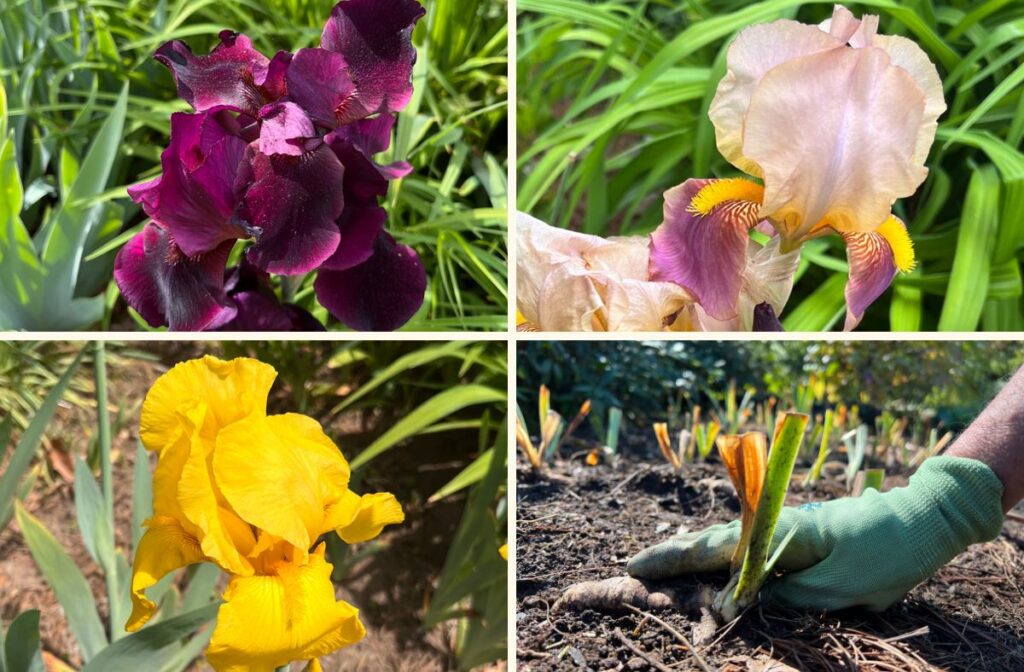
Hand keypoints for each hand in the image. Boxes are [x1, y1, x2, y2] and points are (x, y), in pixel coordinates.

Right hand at [627, 456, 1004, 610]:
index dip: (675, 561)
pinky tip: (713, 568)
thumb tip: (747, 603)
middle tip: (635, 567)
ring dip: (694, 557)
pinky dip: (723, 559)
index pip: (716, 550)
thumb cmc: (887, 551)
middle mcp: (777, 527)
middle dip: (674, 555)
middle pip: (714, 542)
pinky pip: (750, 551)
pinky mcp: (800, 540)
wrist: (925, 518)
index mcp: (781, 534)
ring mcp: (787, 531)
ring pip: (730, 545)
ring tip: (661, 567)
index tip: (638, 566)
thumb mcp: (842, 588)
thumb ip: (791, 597)